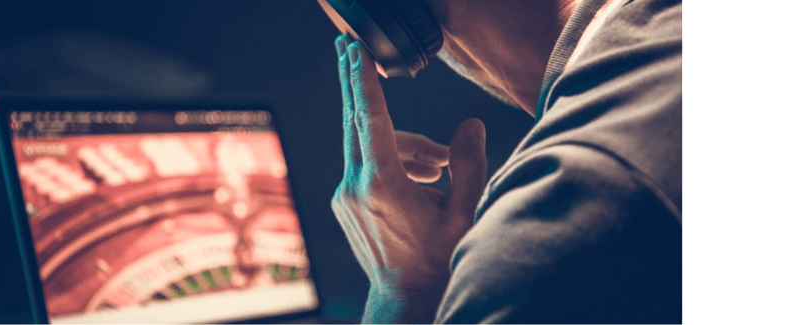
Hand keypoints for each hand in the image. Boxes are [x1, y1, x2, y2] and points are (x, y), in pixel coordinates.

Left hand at [330, 34, 488, 322]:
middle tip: (351, 46)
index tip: (355, 52)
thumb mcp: (462, 212)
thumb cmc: (438, 258)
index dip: (365, 79)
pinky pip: (364, 165)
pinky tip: (422, 180)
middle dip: (357, 82)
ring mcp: (344, 195)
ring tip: (439, 166)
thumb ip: (468, 165)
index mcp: (382, 183)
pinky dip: (390, 160)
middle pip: (355, 120)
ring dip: (402, 143)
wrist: (405, 297)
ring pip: (367, 145)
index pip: (371, 118)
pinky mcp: (343, 202)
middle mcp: (355, 185)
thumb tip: (471, 125)